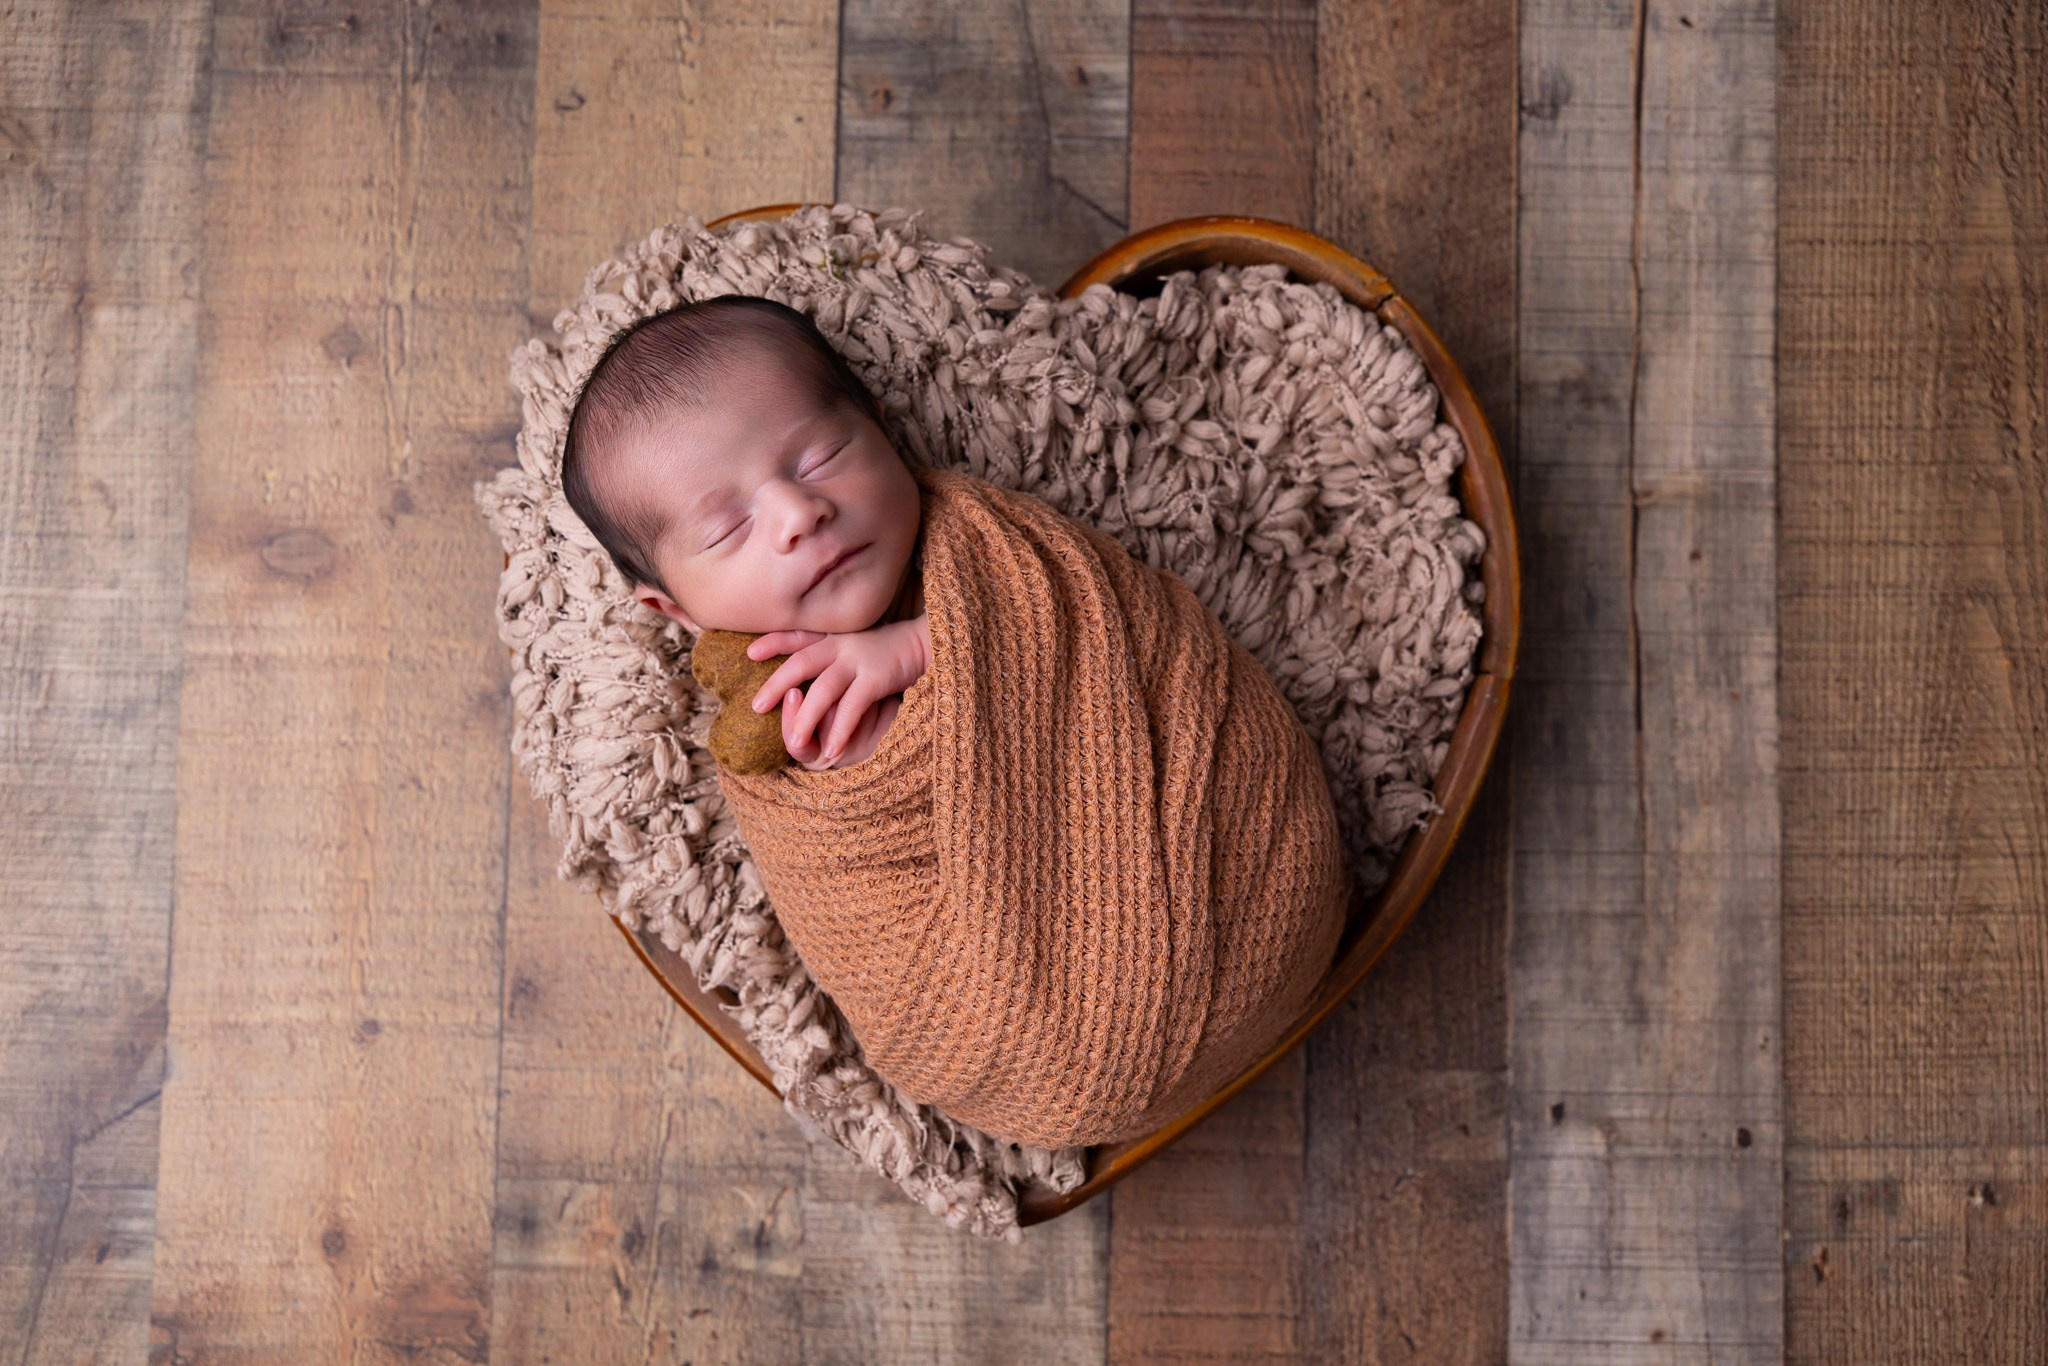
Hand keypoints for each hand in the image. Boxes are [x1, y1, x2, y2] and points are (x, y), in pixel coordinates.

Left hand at [746, 616, 929, 767]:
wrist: (924, 644)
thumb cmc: (887, 650)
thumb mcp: (854, 644)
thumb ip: (833, 653)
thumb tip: (807, 675)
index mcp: (833, 638)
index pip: (797, 636)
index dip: (772, 643)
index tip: (750, 654)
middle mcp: (840, 646)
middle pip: (800, 663)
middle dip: (776, 684)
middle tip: (756, 706)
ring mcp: (858, 661)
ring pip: (823, 690)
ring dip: (806, 717)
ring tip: (793, 741)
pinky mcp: (876, 678)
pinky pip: (853, 706)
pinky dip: (841, 729)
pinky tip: (832, 750)